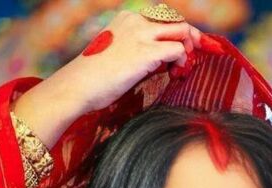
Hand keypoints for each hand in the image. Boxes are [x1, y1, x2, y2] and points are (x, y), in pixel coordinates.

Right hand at [15, 10, 202, 134]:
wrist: (78, 86)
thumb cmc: (92, 79)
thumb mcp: (114, 55)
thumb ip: (135, 51)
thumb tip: (158, 63)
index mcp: (126, 19)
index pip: (161, 16)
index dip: (175, 31)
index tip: (183, 46)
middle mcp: (135, 21)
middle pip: (175, 20)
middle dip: (190, 36)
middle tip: (193, 54)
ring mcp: (141, 35)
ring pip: (181, 30)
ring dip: (189, 47)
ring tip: (184, 66)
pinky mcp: (146, 52)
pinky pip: (178, 49)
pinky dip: (183, 60)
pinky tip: (177, 73)